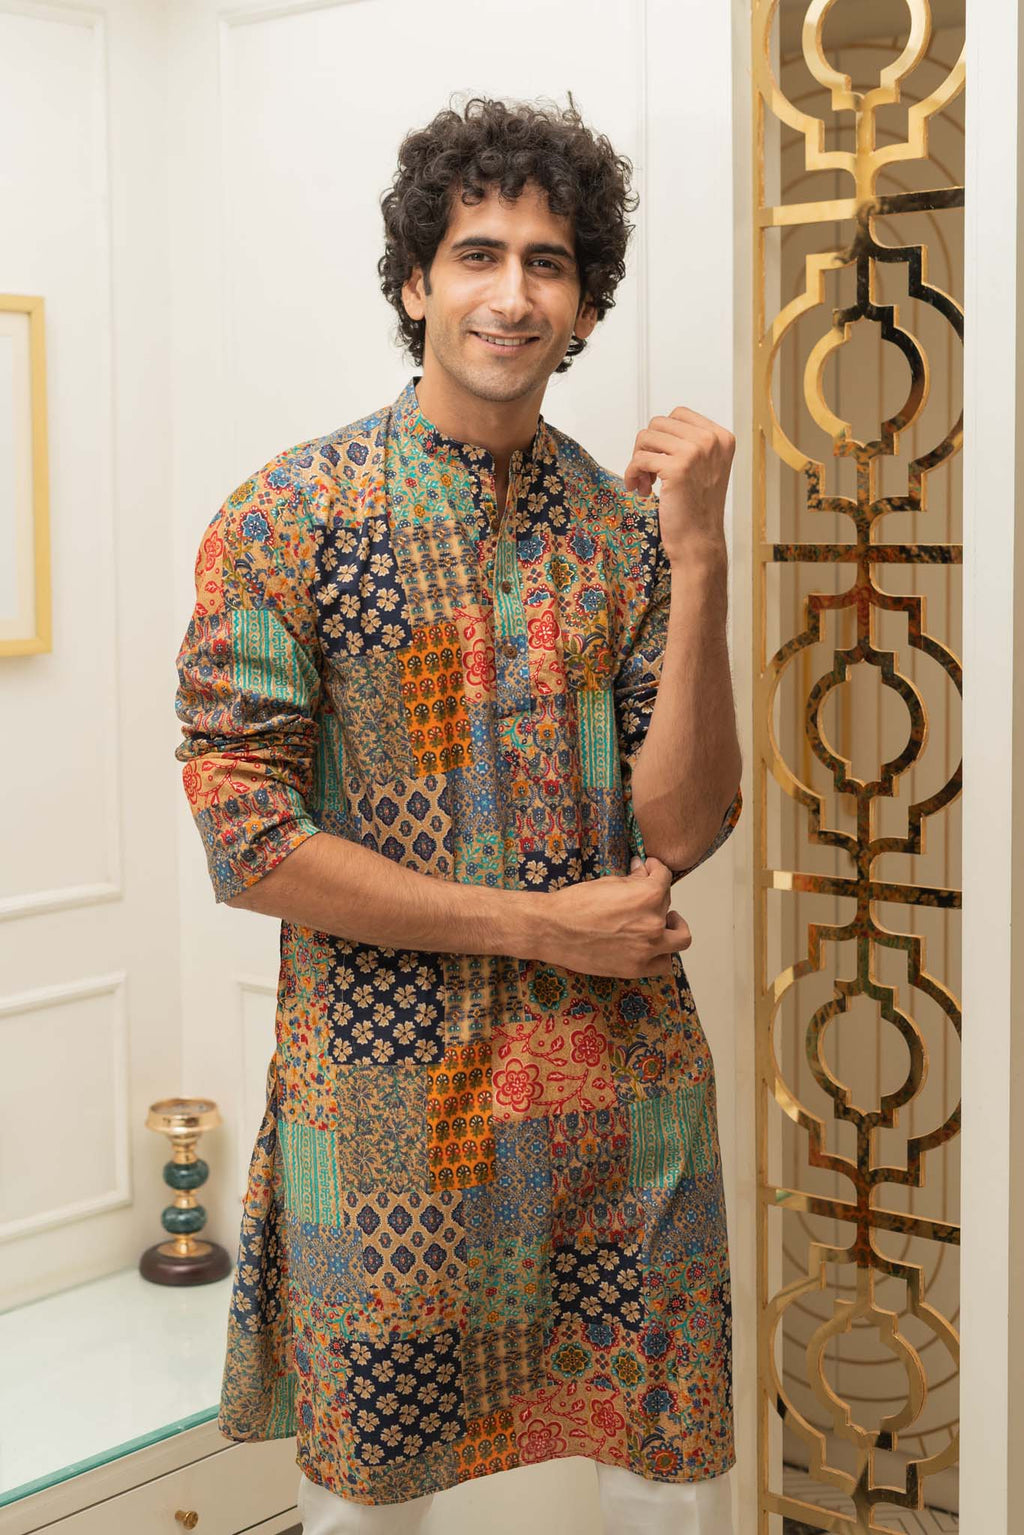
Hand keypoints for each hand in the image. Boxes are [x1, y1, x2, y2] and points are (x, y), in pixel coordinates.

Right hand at [535, 855, 691, 978]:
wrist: (552, 930)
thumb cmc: (575, 904)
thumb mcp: (608, 882)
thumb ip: (633, 879)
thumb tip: (644, 870)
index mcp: (648, 896)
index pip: (665, 877)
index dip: (657, 869)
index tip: (650, 869)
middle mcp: (653, 923)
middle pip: (668, 904)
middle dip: (655, 896)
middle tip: (641, 895)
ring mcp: (647, 949)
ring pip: (680, 937)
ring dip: (673, 927)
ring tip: (663, 922)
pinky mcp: (636, 968)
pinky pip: (664, 964)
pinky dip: (662, 954)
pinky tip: (652, 946)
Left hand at [623, 406, 735, 565]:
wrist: (699, 541)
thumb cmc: (697, 508)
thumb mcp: (705, 467)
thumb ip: (690, 443)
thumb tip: (657, 430)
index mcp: (721, 437)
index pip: (678, 414)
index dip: (662, 436)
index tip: (661, 458)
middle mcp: (711, 440)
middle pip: (659, 423)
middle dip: (647, 447)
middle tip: (649, 472)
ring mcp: (695, 452)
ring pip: (646, 437)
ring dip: (638, 460)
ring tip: (645, 482)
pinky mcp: (677, 468)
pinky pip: (639, 459)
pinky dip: (632, 474)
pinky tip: (641, 490)